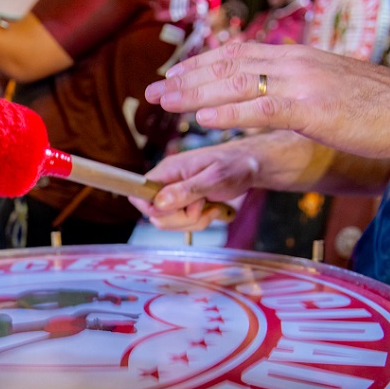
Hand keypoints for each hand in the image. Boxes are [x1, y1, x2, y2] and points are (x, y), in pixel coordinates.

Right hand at [130, 142, 259, 231]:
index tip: (179, 208)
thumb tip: (159, 202)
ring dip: (193, 222)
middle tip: (202, 206)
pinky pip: (182, 224)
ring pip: (169, 223)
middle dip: (181, 219)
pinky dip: (199, 222)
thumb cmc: (234, 165)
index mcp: (168, 171)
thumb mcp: (214, 178)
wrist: (250, 165)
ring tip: (210, 207)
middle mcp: (167, 183)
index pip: (139, 194)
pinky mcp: (184, 204)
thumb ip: (186, 190)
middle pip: (155, 215)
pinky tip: (212, 209)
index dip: (153, 208)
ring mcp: (175, 194)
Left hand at [144, 42, 389, 161]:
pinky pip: (260, 108)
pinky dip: (227, 112)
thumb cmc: (379, 106)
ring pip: (236, 83)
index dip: (201, 64)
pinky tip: (202, 120)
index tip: (173, 76)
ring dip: (195, 94)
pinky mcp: (310, 108)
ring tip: (164, 103)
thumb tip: (279, 93)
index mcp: (297, 57)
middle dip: (185, 78)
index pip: (238, 53)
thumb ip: (300, 87)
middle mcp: (294, 63)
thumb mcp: (332, 88)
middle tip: (152, 92)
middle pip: (227, 65)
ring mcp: (301, 83)